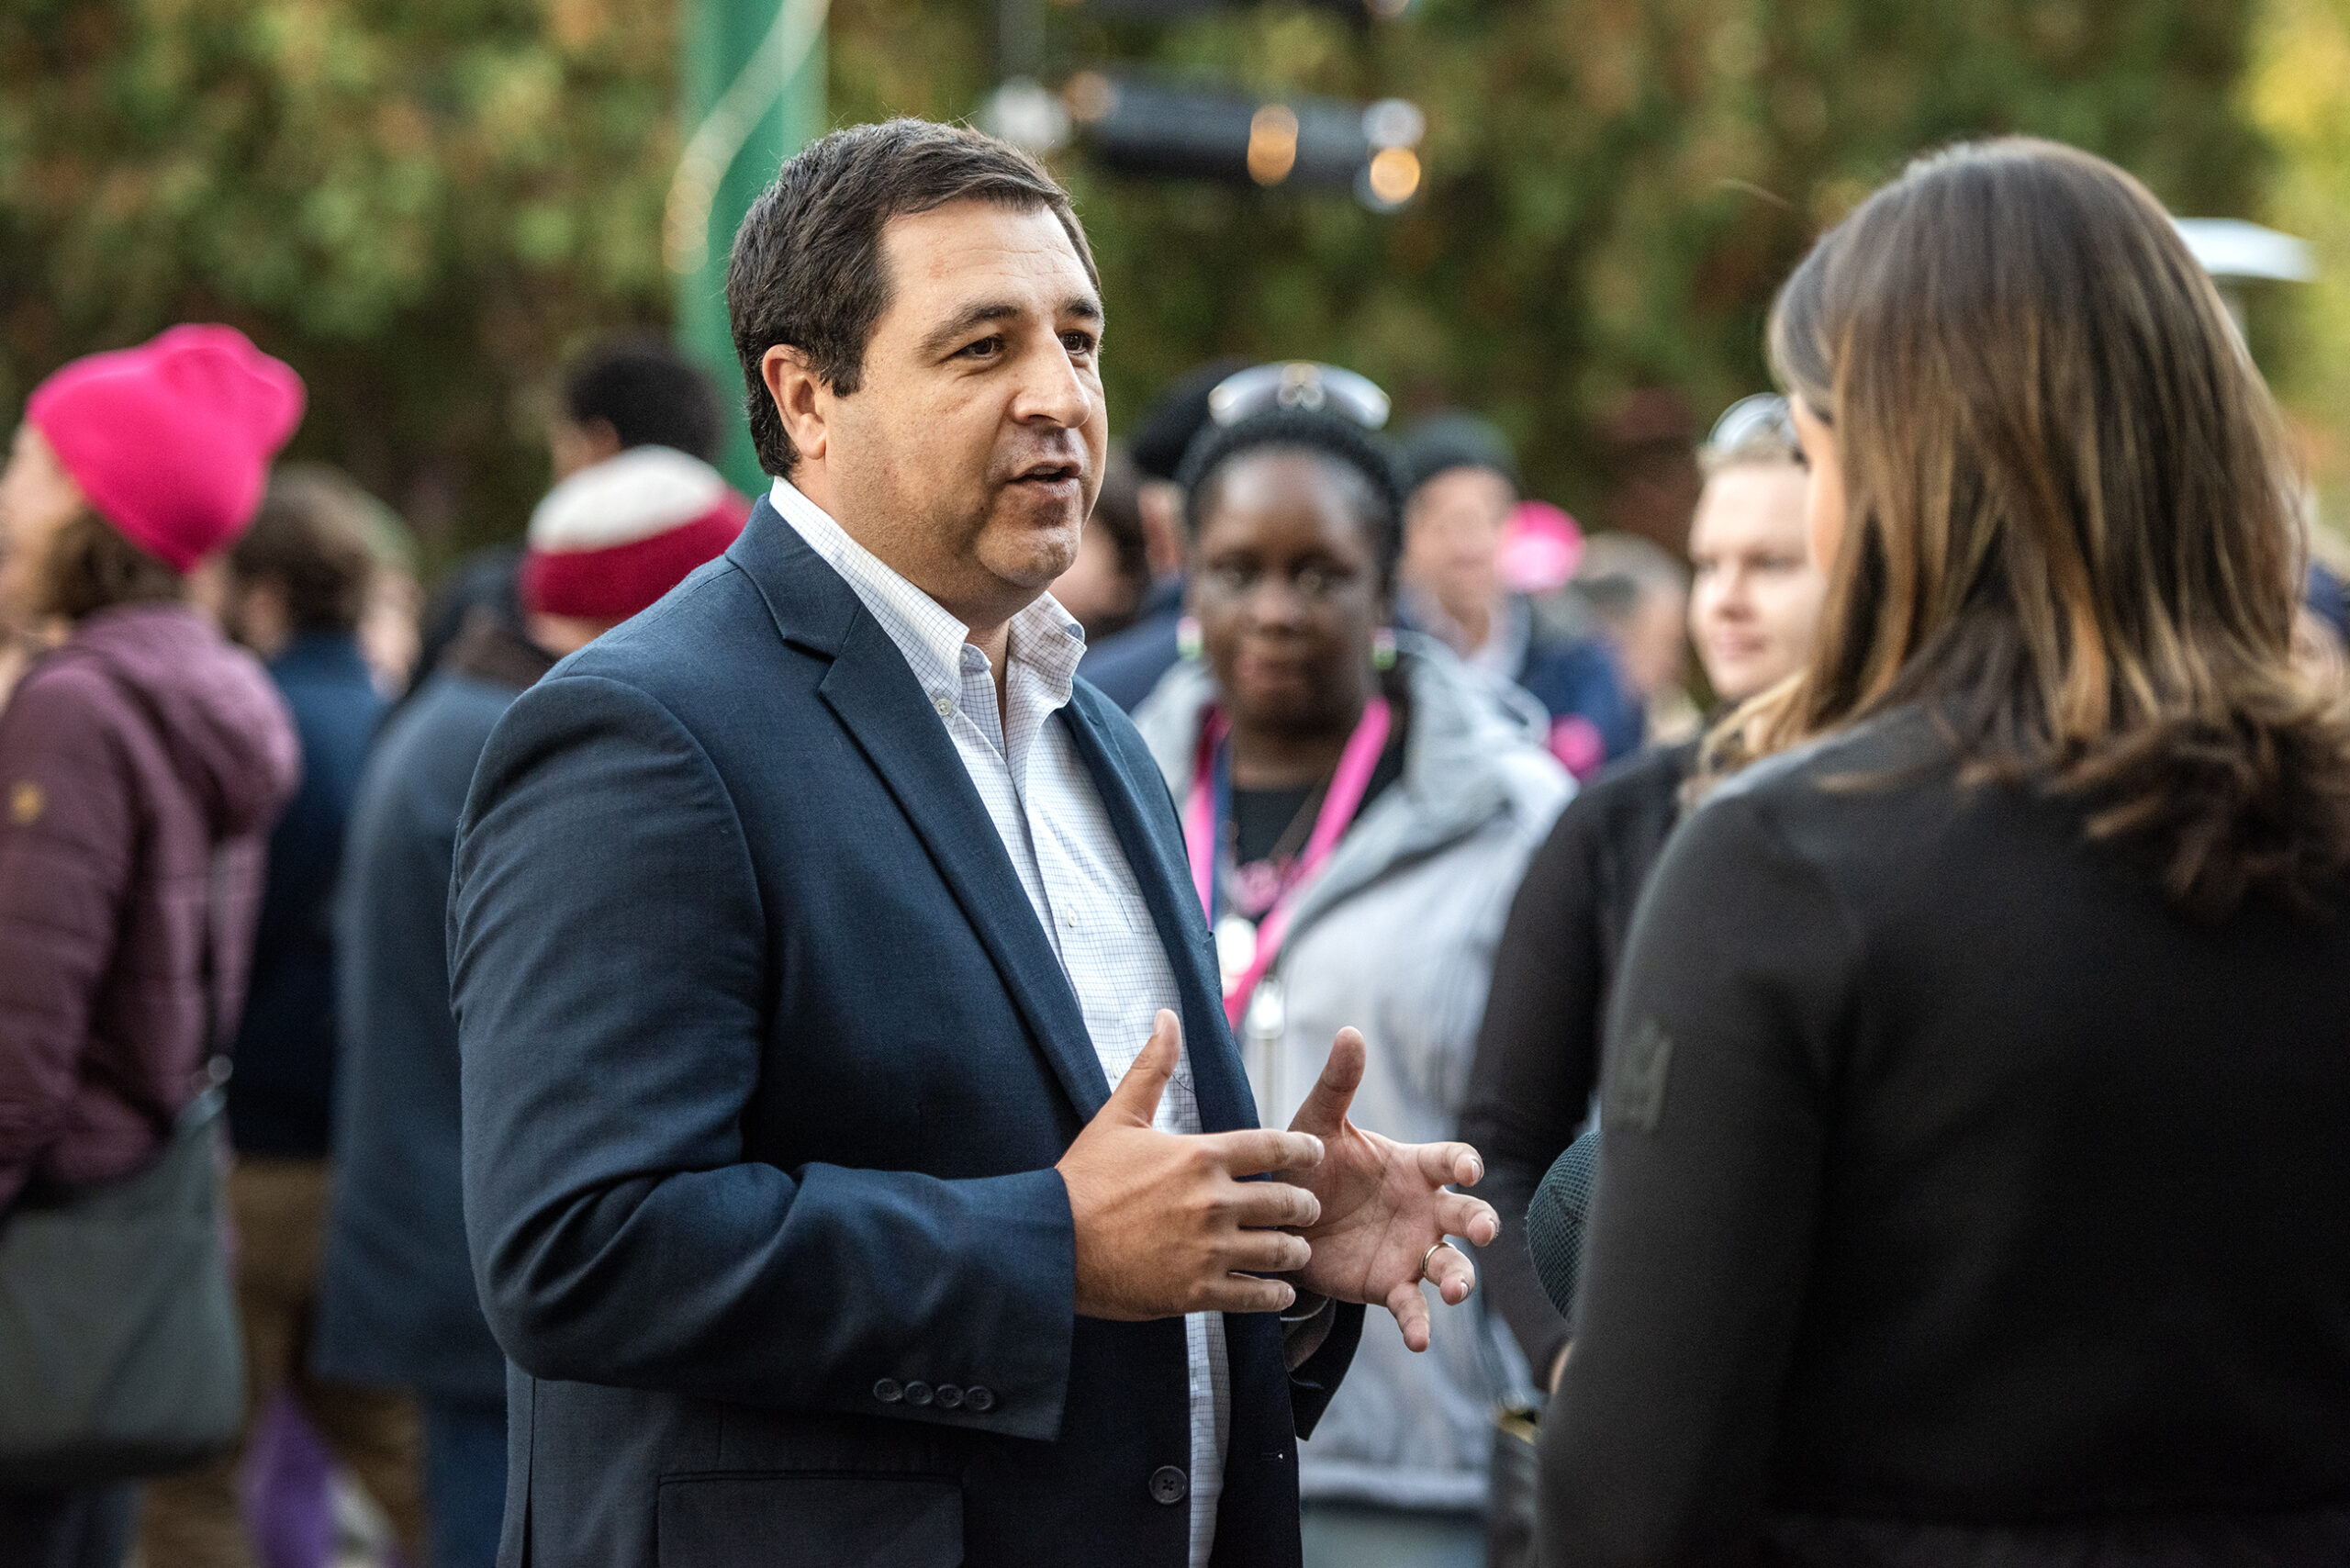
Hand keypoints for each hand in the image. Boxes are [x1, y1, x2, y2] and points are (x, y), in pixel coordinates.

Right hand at [1058, 1010, 1327, 1319]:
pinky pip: (1254, 1296)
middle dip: (1305, 1206)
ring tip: (1297, 1250)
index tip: (1315, 1153)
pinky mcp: (1197, 1291)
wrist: (1050, 1244)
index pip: (1274, 1147)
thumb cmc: (1083, 1178)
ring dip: (1295, 1251)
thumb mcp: (1118, 1116)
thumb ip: (1152, 1067)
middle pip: (1287, 1202)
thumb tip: (1167, 1016)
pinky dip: (1274, 1295)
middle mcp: (1213, 1201)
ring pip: (1279, 1251)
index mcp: (1200, 1156)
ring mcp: (1207, 1249)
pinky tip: (1279, 1292)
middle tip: (1309, 1210)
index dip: (1303, 1150)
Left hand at [1283, 1027, 1499, 1352]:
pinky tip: (1420, 1339)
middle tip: (1484, 1230)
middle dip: (1482, 1222)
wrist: (1281, 1219)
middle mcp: (1424, 1210)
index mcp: (1414, 1167)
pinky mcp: (1391, 1287)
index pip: (1452, 1161)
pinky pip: (1414, 1308)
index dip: (1464, 1165)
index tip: (1467, 1170)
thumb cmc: (1311, 1163)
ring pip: (1451, 1266)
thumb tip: (1349, 1032)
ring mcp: (1412, 1251)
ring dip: (1460, 1278)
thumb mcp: (1318, 1124)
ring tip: (1454, 1291)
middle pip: (1467, 1214)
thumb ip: (1338, 1084)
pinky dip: (1420, 1324)